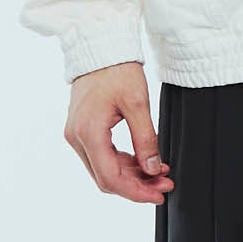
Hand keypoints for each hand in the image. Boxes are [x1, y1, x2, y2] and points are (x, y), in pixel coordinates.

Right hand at [63, 60, 172, 202]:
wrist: (100, 47)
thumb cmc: (117, 69)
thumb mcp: (138, 103)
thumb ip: (145, 139)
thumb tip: (153, 169)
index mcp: (88, 132)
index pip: (110, 178)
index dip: (136, 192)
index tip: (158, 194)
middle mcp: (77, 137)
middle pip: (106, 178)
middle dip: (137, 186)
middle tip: (165, 184)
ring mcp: (77, 134)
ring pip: (104, 169)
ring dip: (132, 176)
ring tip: (160, 172)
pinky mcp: (83, 130)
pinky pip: (102, 156)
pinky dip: (124, 163)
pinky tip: (145, 162)